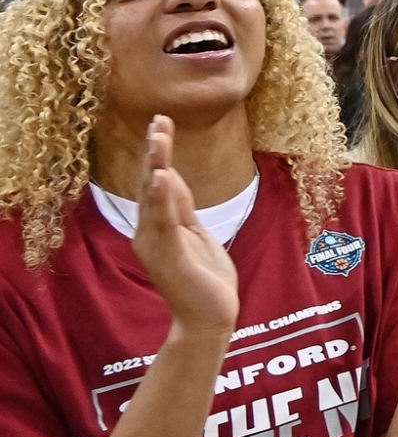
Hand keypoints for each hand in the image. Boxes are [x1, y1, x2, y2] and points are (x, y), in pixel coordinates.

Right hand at [130, 115, 236, 336]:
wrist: (209, 317)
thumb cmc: (203, 277)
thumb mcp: (196, 233)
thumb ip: (182, 209)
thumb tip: (173, 179)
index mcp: (158, 225)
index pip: (159, 181)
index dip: (160, 151)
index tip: (162, 121)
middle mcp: (149, 232)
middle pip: (151, 183)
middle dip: (156, 150)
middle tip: (158, 119)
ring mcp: (156, 244)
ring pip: (154, 197)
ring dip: (157, 165)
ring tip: (158, 138)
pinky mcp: (168, 255)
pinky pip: (164, 222)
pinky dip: (161, 198)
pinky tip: (162, 178)